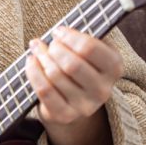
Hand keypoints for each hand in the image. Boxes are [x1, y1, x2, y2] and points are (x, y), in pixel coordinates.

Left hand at [26, 26, 121, 144]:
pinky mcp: (65, 115)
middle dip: (54, 48)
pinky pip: (44, 90)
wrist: (72, 102)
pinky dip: (33, 72)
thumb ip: (81, 36)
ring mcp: (85, 106)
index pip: (90, 48)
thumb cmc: (79, 66)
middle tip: (47, 43)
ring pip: (55, 74)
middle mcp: (104, 90)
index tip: (59, 31)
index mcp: (114, 68)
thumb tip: (60, 29)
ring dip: (41, 57)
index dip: (69, 36)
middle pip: (71, 63)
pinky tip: (30, 62)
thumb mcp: (88, 50)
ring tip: (37, 50)